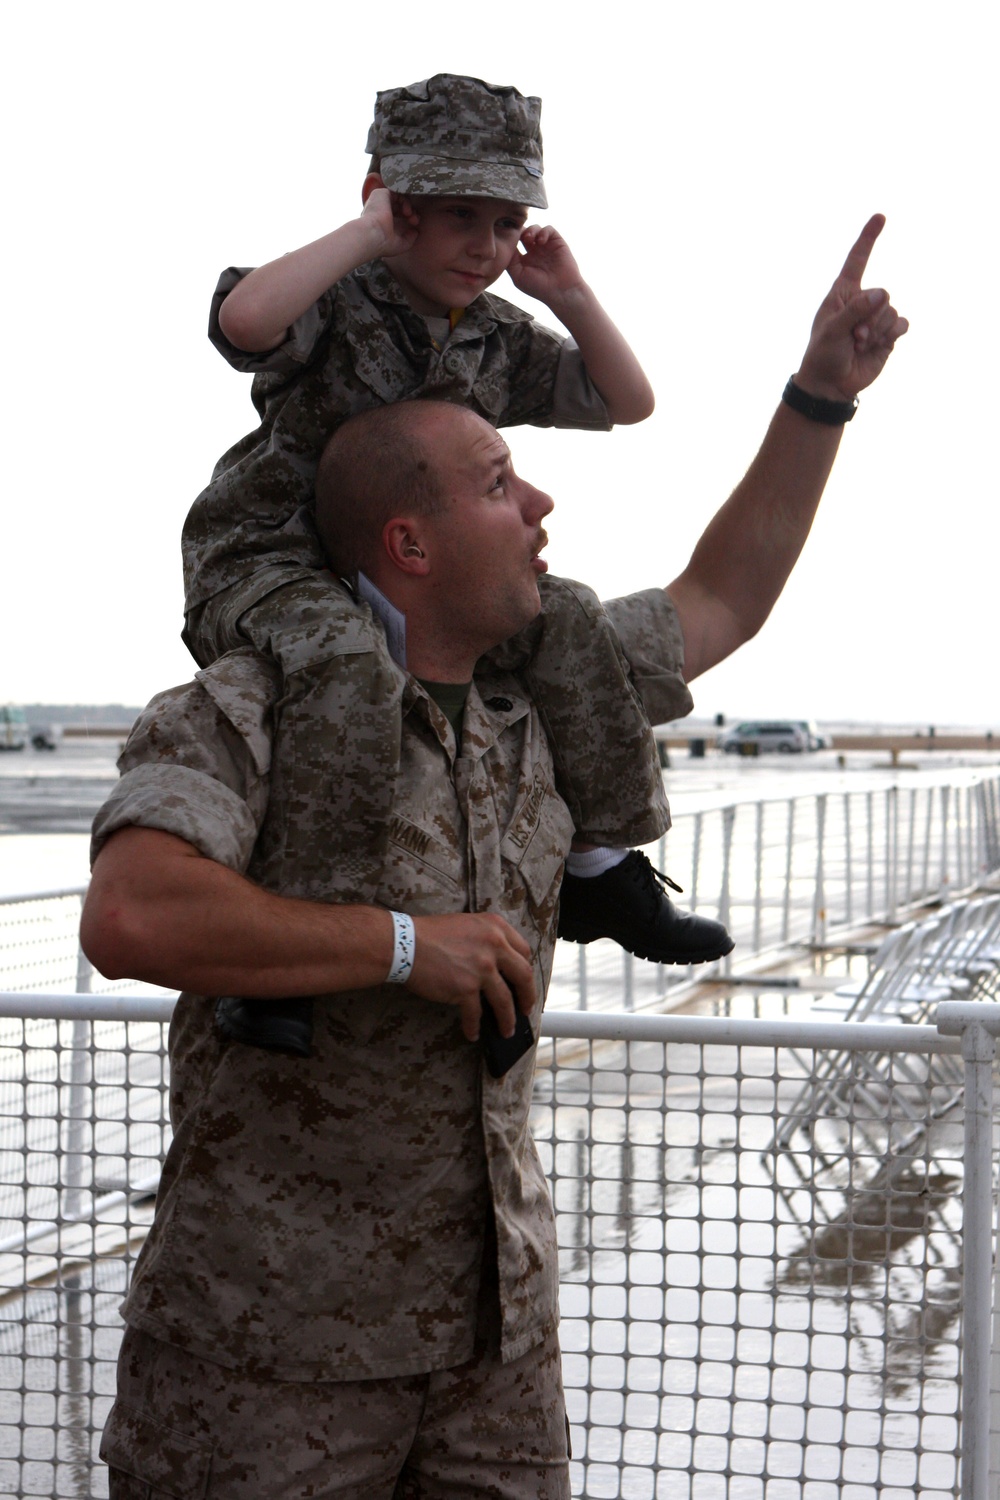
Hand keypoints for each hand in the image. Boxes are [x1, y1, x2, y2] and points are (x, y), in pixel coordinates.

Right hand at [359, 187, 419, 258]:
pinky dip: (405, 201)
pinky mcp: (381, 194)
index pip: (400, 216)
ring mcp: (380, 202)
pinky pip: (397, 193)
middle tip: (415, 221)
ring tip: (410, 217)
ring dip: (410, 207)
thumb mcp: (401, 244)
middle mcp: (380, 211)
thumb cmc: (384, 244)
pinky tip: (406, 211)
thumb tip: (416, 231)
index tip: (414, 226)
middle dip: (412, 213)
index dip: (410, 220)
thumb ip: (410, 238)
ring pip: (400, 199)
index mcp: (383, 222)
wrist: (372, 236)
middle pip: (401, 207)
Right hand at [406, 912, 535, 1041]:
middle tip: (526, 1009)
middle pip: (523, 976)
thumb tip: (497, 964)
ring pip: (505, 1000)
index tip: (525, 982)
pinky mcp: (466, 987)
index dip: (526, 970)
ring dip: (508, 1019)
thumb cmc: (430, 934)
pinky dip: (474, 1026)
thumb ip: (487, 938)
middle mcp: (494, 945)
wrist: (405, 943)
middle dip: (528, 996)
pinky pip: (476, 1013)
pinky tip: (472, 1033)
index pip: (524, 951)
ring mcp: (482, 968)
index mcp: (496, 927)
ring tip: (507, 1030)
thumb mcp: (467, 924)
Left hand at [506, 225, 583, 308]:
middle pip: (523, 232)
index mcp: (524, 259)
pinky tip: (541, 241)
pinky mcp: (557, 242)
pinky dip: (543, 231)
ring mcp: (546, 246)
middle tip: (519, 238)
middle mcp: (534, 251)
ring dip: (530, 230)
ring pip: (535, 228)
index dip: (510, 239)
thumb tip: (506, 244)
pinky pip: (549, 229)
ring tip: (529, 239)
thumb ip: (510, 260)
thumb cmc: (538, 287)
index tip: (506, 239)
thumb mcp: (518, 276)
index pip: (514, 243)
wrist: (561, 291)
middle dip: (519, 231)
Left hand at [795, 214, 908, 401]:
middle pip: (882, 294)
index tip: (880, 216)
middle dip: (870, 318)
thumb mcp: (832, 331)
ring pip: (891, 310)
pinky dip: (892, 334)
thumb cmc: (823, 354)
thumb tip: (882, 294)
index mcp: (843, 293)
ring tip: (859, 345)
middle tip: (853, 338)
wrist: (831, 385)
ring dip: (877, 331)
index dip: (868, 238)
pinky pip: (901, 324)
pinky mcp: (887, 335)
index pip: (857, 260)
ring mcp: (875, 318)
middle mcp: (861, 301)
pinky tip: (879, 345)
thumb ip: (855, 310)